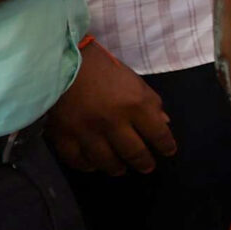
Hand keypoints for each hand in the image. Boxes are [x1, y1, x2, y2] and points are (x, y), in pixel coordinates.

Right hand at [46, 39, 174, 174]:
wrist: (62, 60)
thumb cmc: (103, 68)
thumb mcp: (134, 80)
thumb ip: (150, 103)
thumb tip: (163, 123)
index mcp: (135, 104)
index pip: (158, 134)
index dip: (166, 146)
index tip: (168, 152)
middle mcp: (113, 121)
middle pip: (133, 152)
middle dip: (144, 163)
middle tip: (147, 167)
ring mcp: (87, 131)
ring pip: (106, 161)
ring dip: (117, 168)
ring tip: (121, 169)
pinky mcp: (64, 134)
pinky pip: (77, 159)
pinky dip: (86, 165)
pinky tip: (92, 165)